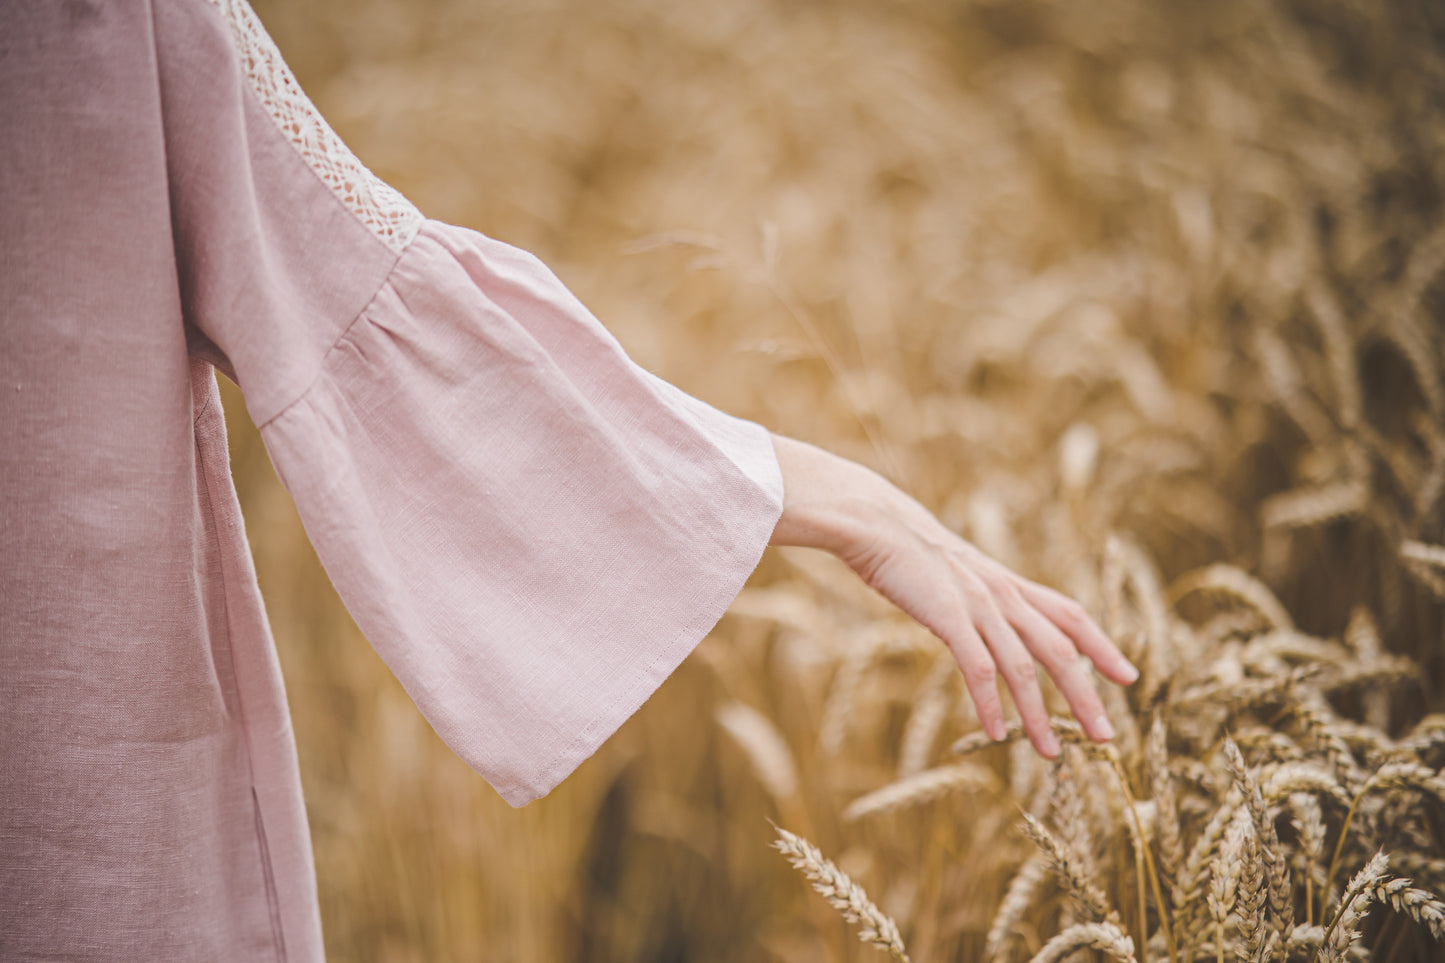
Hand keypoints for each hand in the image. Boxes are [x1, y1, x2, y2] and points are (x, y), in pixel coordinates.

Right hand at [766, 434, 1137, 757]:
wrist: (874, 523)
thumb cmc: (908, 551)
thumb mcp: (959, 572)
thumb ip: (982, 598)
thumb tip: (995, 624)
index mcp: (1009, 584)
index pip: (1070, 616)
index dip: (1103, 646)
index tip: (1129, 677)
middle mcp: (1004, 595)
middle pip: (1059, 649)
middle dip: (1086, 695)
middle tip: (1107, 737)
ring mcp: (978, 605)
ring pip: (1023, 667)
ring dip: (1040, 714)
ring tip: (1050, 754)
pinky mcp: (948, 616)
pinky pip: (977, 668)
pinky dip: (990, 703)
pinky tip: (997, 733)